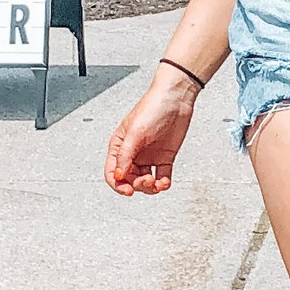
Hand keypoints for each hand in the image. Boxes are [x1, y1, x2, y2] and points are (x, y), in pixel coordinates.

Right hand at [105, 66, 199, 195]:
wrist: (177, 98)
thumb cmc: (153, 107)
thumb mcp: (135, 133)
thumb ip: (125, 156)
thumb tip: (118, 176)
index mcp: (120, 145)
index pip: (112, 172)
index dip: (118, 184)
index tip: (127, 191)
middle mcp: (133, 152)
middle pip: (129, 179)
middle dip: (137, 185)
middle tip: (147, 181)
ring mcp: (149, 156)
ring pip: (145, 180)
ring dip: (150, 187)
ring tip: (157, 184)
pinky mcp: (164, 157)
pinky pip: (161, 176)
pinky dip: (162, 184)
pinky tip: (164, 183)